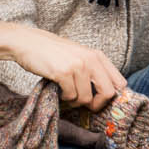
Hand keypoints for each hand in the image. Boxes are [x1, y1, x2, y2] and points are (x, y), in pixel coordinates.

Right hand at [5, 26, 125, 109]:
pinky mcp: (63, 73)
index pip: (119, 83)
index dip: (113, 97)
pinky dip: (64, 98)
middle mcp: (91, 60)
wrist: (28, 43)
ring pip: (86, 98)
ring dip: (76, 101)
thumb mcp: (80, 56)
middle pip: (108, 93)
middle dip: (97, 104)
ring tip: (67, 93)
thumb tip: (106, 95)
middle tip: (87, 106)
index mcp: (98, 56)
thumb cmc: (54, 53)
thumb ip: (93, 70)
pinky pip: (70, 96)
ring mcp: (78, 66)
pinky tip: (59, 90)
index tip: (101, 101)